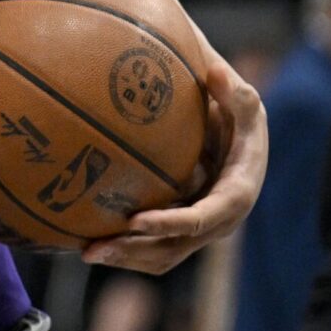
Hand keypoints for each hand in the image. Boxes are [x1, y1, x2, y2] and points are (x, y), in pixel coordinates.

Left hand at [82, 47, 266, 273]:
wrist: (244, 141)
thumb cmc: (240, 118)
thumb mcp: (245, 105)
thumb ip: (236, 94)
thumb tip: (217, 72)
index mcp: (235, 196)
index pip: (198, 219)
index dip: (168, 224)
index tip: (134, 221)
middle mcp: (218, 222)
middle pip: (174, 248)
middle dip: (134, 251)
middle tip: (93, 248)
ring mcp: (200, 230)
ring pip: (162, 257)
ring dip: (125, 258)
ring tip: (86, 252)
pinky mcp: (183, 231)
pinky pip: (156, 249)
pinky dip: (128, 251)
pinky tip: (91, 243)